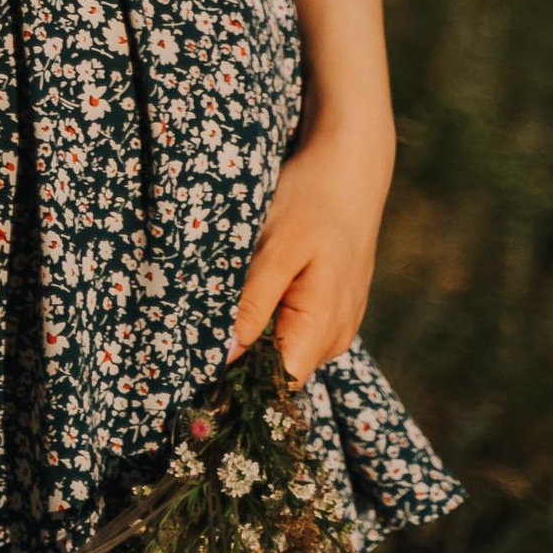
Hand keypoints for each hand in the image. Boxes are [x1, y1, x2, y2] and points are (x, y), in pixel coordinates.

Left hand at [230, 121, 393, 383]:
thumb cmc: (312, 201)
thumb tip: (225, 356)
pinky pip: (297, 330)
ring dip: (256, 334)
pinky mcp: (334, 308)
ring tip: (235, 296)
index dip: (240, 382)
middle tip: (205, 325)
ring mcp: (340, 323)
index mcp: (323, 327)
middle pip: (280, 371)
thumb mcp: (275, 249)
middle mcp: (337, 336)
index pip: (278, 385)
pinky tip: (258, 287)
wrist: (351, 167)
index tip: (202, 366)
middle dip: (243, 356)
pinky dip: (272, 317)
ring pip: (286, 350)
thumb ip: (252, 305)